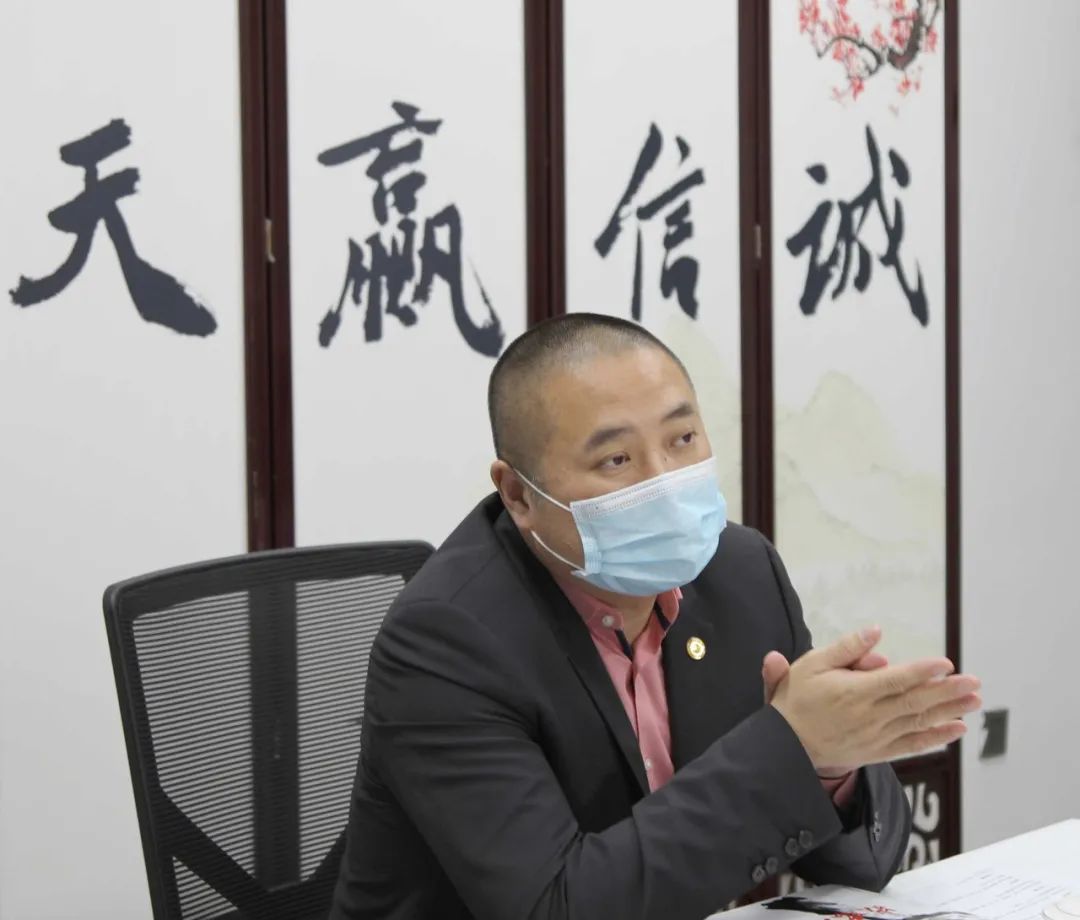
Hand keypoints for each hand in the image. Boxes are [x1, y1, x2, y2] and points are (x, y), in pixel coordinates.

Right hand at [768, 626, 981, 770]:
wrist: (787, 745)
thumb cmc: (798, 699)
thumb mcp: (811, 665)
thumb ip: (846, 649)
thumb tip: (876, 632)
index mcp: (854, 692)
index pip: (896, 680)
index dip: (923, 672)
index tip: (947, 663)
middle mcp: (870, 716)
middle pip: (915, 702)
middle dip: (947, 691)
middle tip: (974, 682)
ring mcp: (877, 736)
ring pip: (919, 722)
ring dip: (949, 711)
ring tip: (974, 701)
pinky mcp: (878, 751)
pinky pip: (912, 744)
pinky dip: (936, 737)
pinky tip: (956, 728)